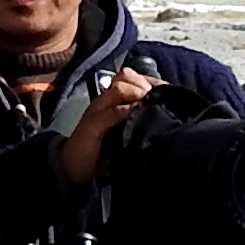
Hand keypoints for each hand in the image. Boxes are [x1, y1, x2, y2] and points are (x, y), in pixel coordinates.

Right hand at [54, 64, 155, 186]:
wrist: (73, 166)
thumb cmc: (102, 150)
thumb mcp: (125, 132)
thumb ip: (140, 121)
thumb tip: (167, 118)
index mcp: (114, 100)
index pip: (134, 78)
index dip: (153, 82)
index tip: (171, 93)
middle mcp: (105, 100)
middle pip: (127, 77)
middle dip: (147, 84)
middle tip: (162, 98)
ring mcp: (98, 110)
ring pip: (119, 89)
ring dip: (138, 94)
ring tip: (151, 104)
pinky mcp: (92, 124)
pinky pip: (110, 112)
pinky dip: (126, 111)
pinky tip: (137, 115)